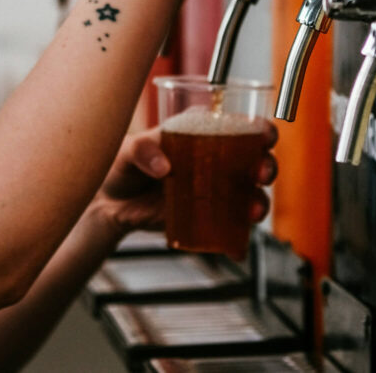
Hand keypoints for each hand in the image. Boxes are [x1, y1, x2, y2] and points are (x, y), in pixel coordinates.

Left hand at [90, 124, 278, 239]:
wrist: (108, 203)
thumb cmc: (121, 165)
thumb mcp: (127, 150)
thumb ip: (142, 150)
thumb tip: (164, 167)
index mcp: (202, 132)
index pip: (240, 125)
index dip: (259, 129)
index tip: (264, 136)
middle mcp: (216, 159)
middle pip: (255, 160)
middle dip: (266, 166)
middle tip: (260, 174)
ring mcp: (215, 190)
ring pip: (250, 195)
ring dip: (259, 202)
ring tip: (253, 211)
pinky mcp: (207, 218)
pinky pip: (230, 229)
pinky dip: (237, 241)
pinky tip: (237, 249)